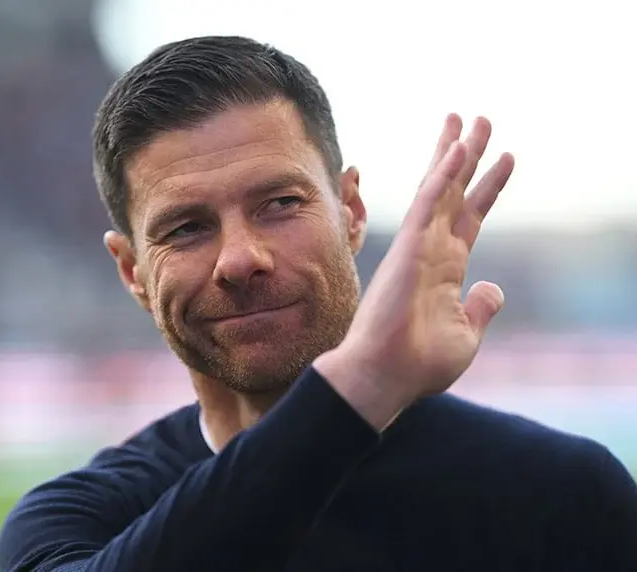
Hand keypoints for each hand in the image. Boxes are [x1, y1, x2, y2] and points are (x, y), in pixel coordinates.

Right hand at [315, 115, 514, 427]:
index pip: (470, 216)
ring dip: (456, 152)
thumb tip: (492, 287)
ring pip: (440, 188)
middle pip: (454, 191)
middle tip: (479, 120)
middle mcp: (432, 250)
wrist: (385, 375)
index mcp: (447, 269)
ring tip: (468, 119)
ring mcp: (419, 246)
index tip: (506, 157)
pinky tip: (457, 150)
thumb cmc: (418, 364)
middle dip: (468, 155)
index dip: (487, 186)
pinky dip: (443, 176)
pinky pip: (428, 204)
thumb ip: (480, 307)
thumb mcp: (466, 335)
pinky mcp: (408, 249)